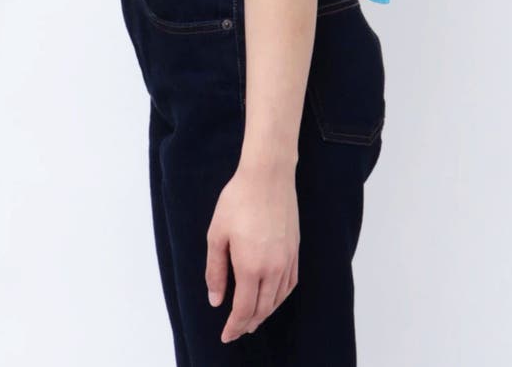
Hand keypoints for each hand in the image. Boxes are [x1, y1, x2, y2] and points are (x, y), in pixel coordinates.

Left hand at [205, 160, 299, 342]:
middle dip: (249, 323)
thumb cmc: (238, 200)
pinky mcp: (295, 249)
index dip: (234, 326)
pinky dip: (280, 297)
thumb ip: (216, 270)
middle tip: (236, 331)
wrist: (268, 176)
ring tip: (253, 318)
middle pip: (263, 308)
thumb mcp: (217, 234)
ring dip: (265, 313)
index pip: (244, 309)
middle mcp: (273, 267)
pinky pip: (290, 283)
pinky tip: (273, 296)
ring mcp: (287, 259)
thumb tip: (216, 300)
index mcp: (251, 266)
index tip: (226, 336)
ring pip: (278, 298)